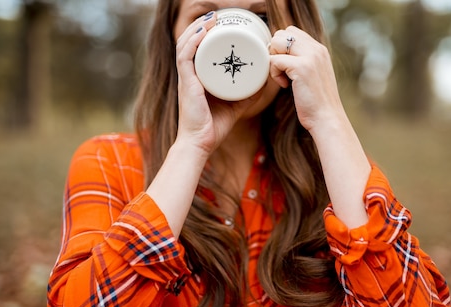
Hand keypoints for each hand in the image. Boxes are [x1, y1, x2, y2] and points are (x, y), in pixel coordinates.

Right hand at [174, 12, 261, 154]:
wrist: (201, 144)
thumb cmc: (214, 127)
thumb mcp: (236, 105)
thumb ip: (249, 92)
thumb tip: (266, 80)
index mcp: (198, 78)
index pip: (198, 50)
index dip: (206, 35)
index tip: (221, 24)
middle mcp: (190, 75)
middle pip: (190, 42)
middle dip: (202, 26)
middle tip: (217, 17)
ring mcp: (186, 78)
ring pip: (186, 45)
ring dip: (197, 28)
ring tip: (211, 19)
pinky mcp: (186, 83)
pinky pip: (185, 57)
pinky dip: (192, 41)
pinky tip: (202, 32)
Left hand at [269, 26, 345, 132]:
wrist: (327, 119)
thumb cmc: (317, 103)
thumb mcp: (313, 76)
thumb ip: (303, 62)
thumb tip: (281, 57)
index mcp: (319, 50)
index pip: (292, 32)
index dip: (282, 48)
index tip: (285, 67)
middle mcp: (316, 49)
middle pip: (282, 33)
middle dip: (275, 51)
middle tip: (281, 71)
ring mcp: (310, 57)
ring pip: (277, 42)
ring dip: (273, 59)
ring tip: (282, 77)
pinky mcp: (301, 68)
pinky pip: (274, 60)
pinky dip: (274, 73)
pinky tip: (284, 85)